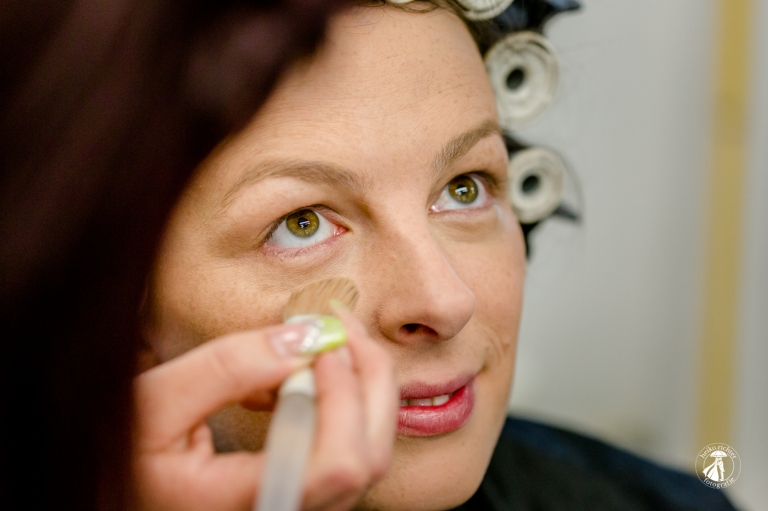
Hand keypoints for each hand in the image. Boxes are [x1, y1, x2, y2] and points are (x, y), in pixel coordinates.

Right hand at [133, 311, 396, 510]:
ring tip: (318, 341)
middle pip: (368, 456)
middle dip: (367, 376)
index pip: (336, 464)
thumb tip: (304, 337)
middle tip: (338, 323)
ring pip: (369, 452)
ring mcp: (298, 505)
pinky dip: (341, 401)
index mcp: (240, 505)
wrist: (123, 489)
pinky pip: (350, 448)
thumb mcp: (151, 405)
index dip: (344, 394)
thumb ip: (225, 368)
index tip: (321, 339)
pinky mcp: (302, 491)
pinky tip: (300, 375)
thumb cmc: (126, 455)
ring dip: (358, 384)